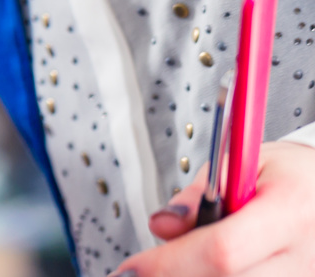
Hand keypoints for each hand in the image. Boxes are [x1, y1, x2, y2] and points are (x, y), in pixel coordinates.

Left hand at [114, 141, 314, 274]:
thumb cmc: (295, 176)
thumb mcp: (246, 163)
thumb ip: (199, 194)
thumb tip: (163, 225)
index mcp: (291, 211)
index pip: (222, 252)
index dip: (169, 264)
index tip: (131, 269)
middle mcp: (307, 257)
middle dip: (175, 275)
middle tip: (142, 271)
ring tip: (179, 263)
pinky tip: (202, 271)